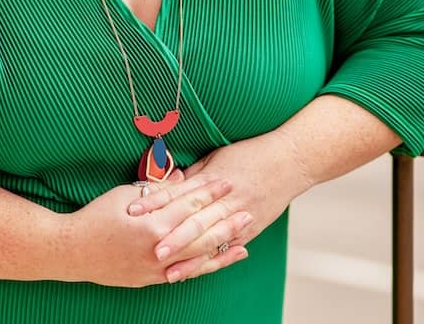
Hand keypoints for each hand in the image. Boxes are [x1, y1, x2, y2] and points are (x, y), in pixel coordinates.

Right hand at [58, 172, 251, 286]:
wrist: (73, 251)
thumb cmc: (96, 217)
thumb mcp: (125, 195)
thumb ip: (157, 190)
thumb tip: (182, 178)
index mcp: (154, 223)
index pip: (189, 204)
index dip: (210, 192)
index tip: (227, 181)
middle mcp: (160, 248)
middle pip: (201, 231)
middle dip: (226, 220)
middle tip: (248, 210)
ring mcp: (158, 267)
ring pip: (199, 256)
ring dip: (223, 245)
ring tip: (245, 237)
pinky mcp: (153, 279)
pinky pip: (187, 273)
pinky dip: (206, 265)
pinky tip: (221, 259)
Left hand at [126, 130, 313, 282]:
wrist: (290, 159)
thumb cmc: (251, 153)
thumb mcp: (217, 156)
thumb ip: (193, 175)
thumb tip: (168, 183)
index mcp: (213, 178)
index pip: (178, 192)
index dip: (155, 203)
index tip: (133, 212)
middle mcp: (225, 200)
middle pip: (193, 220)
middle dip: (171, 237)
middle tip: (150, 249)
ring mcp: (239, 217)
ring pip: (208, 240)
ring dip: (188, 256)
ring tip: (168, 270)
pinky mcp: (250, 230)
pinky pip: (226, 249)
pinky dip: (210, 261)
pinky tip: (195, 270)